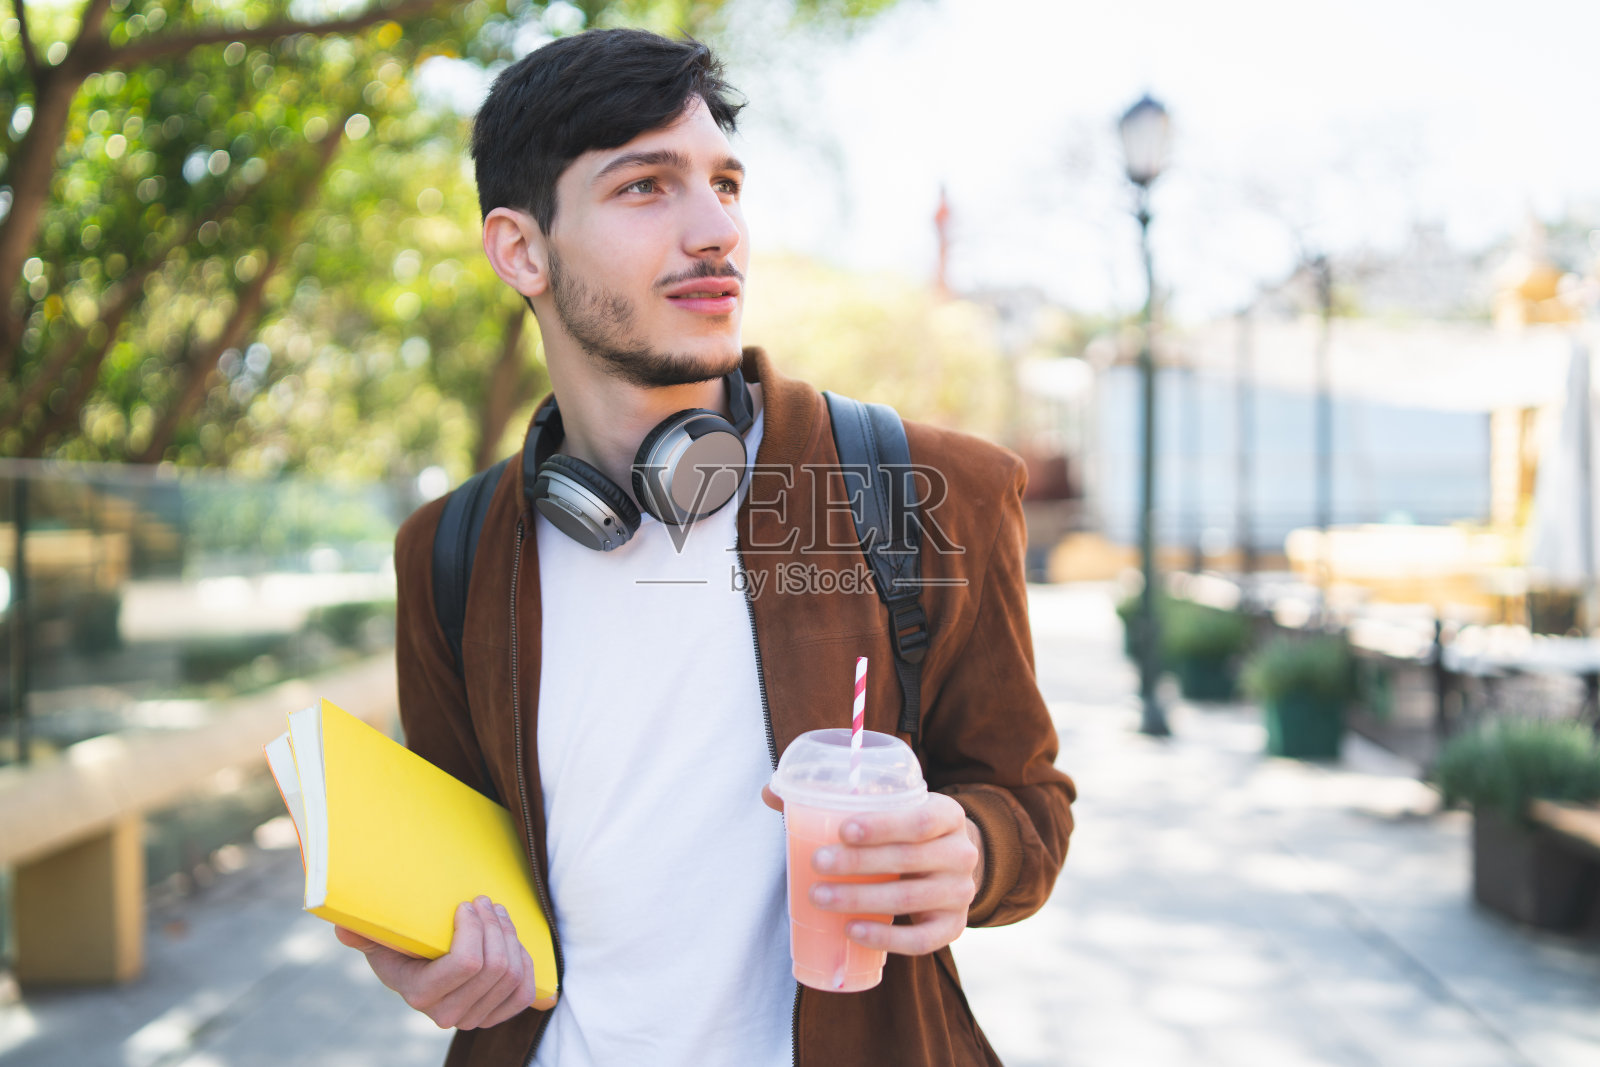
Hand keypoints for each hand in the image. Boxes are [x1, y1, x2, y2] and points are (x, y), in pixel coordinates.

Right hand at [335, 896, 554, 1029]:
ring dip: (510, 936)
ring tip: (497, 913)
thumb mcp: (380, 937)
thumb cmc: (401, 947)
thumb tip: (344, 927)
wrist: (421, 969)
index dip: (474, 928)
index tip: (466, 905)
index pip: (466, 963)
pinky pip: (524, 993)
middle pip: (494, 966)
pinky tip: (512, 942)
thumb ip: (362, 932)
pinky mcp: (495, 1015)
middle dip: (494, 925)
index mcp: (419, 993)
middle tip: (484, 902)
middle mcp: (446, 1014)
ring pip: (512, 974)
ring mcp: (473, 1018)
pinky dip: (526, 963)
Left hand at [761, 786, 982, 955]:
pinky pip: (921, 939)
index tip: (842, 829)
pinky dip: (886, 938)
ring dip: (860, 899)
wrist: (951, 864)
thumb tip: (770, 790)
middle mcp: (961, 853)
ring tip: (819, 898)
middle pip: (908, 859)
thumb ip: (833, 797)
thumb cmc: (906, 831)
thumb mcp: (890, 807)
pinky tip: (853, 931)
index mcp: (948, 814)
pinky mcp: (952, 927)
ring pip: (909, 898)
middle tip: (816, 863)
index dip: (882, 825)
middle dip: (857, 863)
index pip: (919, 819)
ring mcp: (960, 893)